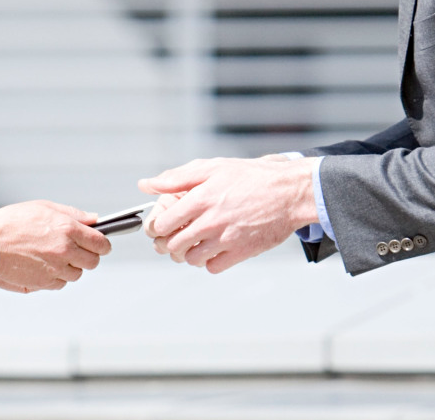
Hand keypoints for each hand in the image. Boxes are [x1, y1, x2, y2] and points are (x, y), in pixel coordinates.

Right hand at [0, 200, 111, 292]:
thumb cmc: (13, 222)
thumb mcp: (44, 207)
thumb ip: (73, 214)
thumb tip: (94, 219)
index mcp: (68, 229)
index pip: (100, 243)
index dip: (104, 244)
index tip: (102, 244)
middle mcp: (65, 251)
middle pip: (93, 262)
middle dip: (89, 256)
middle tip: (78, 250)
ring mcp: (55, 269)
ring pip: (77, 274)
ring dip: (71, 267)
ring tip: (54, 255)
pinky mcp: (43, 283)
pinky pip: (60, 283)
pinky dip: (56, 276)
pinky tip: (43, 265)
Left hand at [137, 156, 320, 273]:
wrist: (289, 192)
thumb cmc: (252, 177)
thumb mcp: (212, 168)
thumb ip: (176, 177)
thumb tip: (146, 184)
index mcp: (201, 198)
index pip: (162, 223)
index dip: (155, 227)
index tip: (159, 226)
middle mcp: (211, 220)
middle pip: (172, 244)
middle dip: (166, 243)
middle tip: (170, 239)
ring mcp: (226, 239)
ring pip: (190, 258)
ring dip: (186, 254)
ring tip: (191, 244)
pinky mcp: (241, 252)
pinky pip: (212, 267)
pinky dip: (208, 262)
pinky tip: (211, 250)